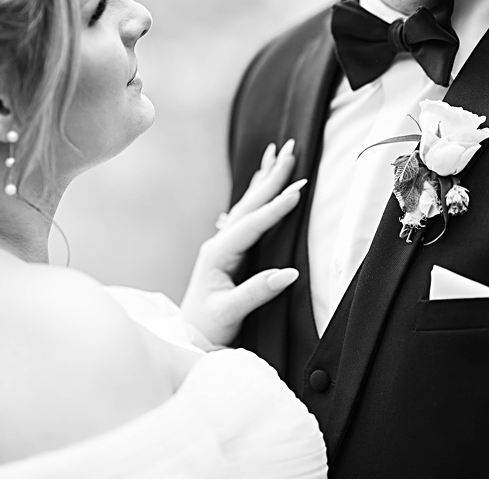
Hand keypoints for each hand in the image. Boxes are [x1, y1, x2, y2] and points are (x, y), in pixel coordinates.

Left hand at [180, 140, 304, 347]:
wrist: (190, 338)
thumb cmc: (207, 328)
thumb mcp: (230, 312)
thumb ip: (257, 292)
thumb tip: (290, 273)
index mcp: (218, 254)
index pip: (252, 224)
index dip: (276, 207)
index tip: (298, 189)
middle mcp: (219, 244)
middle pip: (250, 204)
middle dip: (271, 177)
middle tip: (291, 149)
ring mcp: (224, 246)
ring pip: (248, 205)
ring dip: (265, 180)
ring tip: (278, 154)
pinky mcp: (230, 253)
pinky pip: (248, 216)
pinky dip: (258, 197)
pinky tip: (263, 185)